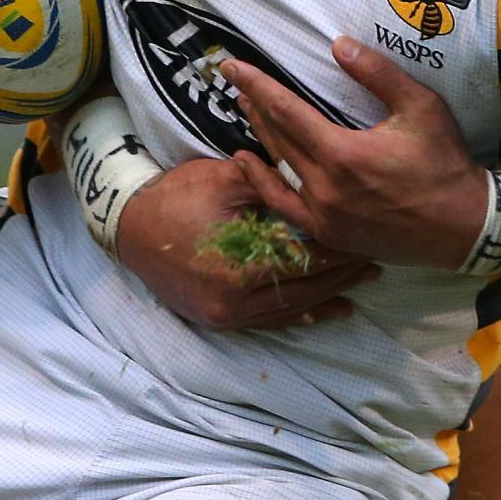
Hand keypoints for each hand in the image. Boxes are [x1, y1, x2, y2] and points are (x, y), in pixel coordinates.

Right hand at [115, 156, 377, 332]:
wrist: (127, 224)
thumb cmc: (178, 195)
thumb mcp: (228, 178)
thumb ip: (274, 185)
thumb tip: (319, 184)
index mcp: (240, 270)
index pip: (304, 263)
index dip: (338, 253)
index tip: (365, 242)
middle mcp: (234, 303)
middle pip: (302, 292)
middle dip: (340, 278)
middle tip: (374, 265)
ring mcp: (223, 316)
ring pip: (288, 311)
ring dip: (325, 298)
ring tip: (359, 288)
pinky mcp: (216, 319)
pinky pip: (266, 321)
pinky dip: (297, 314)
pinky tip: (324, 310)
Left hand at [222, 36, 487, 270]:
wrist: (463, 226)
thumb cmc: (445, 164)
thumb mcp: (420, 107)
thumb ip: (377, 74)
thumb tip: (340, 44)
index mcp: (342, 154)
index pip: (286, 111)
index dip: (257, 86)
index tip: (232, 67)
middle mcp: (324, 188)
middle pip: (277, 139)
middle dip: (255, 107)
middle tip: (238, 83)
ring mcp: (324, 216)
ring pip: (278, 173)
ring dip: (260, 141)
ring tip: (246, 115)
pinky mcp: (330, 235)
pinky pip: (286, 207)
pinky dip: (267, 185)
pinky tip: (255, 167)